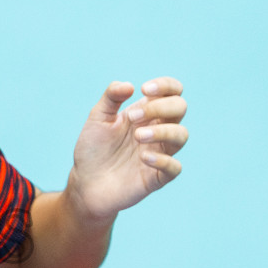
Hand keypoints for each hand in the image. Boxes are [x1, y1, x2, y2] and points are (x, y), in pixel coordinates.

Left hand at [66, 77, 187, 220]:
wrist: (85, 182)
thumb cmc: (94, 148)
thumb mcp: (98, 117)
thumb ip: (111, 97)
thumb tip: (129, 86)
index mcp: (147, 113)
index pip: (172, 91)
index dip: (166, 85)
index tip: (144, 90)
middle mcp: (158, 130)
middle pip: (180, 108)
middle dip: (160, 107)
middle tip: (132, 117)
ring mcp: (160, 153)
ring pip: (182, 135)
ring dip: (163, 131)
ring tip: (138, 136)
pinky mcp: (157, 177)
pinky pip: (175, 167)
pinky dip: (163, 160)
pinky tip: (143, 158)